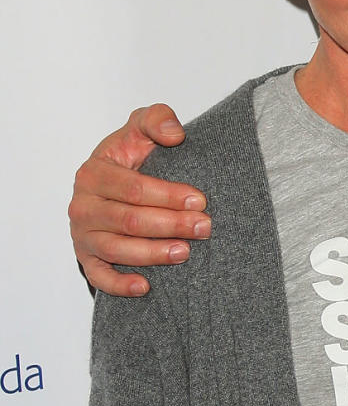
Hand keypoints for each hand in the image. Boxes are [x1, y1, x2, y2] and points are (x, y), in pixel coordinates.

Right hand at [68, 104, 210, 296]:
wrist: (114, 175)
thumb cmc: (130, 152)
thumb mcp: (142, 125)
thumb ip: (157, 119)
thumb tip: (175, 135)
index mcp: (93, 173)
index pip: (134, 189)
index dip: (168, 196)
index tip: (200, 200)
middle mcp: (83, 206)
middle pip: (129, 221)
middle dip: (170, 225)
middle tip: (205, 227)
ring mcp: (83, 234)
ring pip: (117, 250)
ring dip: (153, 254)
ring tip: (185, 252)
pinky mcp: (86, 256)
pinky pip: (98, 276)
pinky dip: (119, 284)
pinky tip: (146, 286)